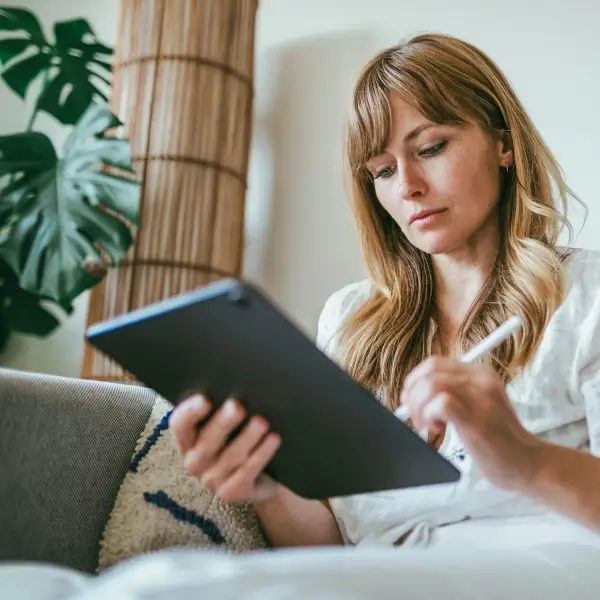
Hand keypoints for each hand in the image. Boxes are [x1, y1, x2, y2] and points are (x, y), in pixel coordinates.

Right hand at [169, 395, 281, 502]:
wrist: (259, 477)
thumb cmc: (238, 439)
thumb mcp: (227, 424)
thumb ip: (223, 407)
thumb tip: (237, 380)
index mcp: (187, 440)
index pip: (180, 425)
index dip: (189, 413)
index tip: (204, 399)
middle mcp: (195, 462)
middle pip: (206, 443)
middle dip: (222, 424)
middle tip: (237, 406)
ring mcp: (212, 480)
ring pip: (230, 457)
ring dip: (247, 438)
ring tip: (262, 421)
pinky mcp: (232, 492)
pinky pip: (247, 473)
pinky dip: (261, 455)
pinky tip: (274, 439)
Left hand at [401, 356, 544, 490]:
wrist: (528, 463)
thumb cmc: (497, 438)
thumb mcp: (475, 405)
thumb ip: (451, 394)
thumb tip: (411, 394)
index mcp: (479, 373)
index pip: (434, 363)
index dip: (414, 380)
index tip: (409, 400)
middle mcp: (481, 379)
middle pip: (429, 372)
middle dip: (413, 395)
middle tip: (416, 417)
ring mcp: (481, 397)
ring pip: (432, 385)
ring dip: (419, 407)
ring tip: (428, 426)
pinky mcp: (478, 418)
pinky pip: (441, 404)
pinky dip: (429, 416)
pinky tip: (438, 429)